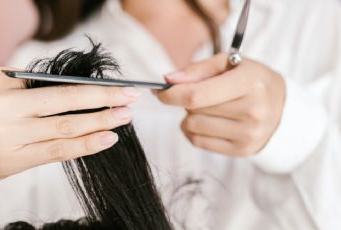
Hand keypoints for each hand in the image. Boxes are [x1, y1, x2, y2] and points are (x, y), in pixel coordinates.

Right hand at [0, 67, 138, 222]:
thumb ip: (27, 88)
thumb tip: (73, 89)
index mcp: (0, 83)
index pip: (56, 83)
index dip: (90, 86)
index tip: (116, 86)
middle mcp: (4, 107)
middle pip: (66, 100)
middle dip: (104, 98)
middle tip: (131, 97)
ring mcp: (8, 136)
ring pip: (65, 127)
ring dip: (100, 121)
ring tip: (124, 117)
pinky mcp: (11, 161)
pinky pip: (56, 151)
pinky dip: (84, 145)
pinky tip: (106, 139)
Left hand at [155, 53, 285, 156]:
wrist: (283, 108)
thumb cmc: (251, 80)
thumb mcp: (229, 64)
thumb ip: (197, 70)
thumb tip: (168, 80)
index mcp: (250, 83)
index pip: (197, 95)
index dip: (171, 94)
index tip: (160, 91)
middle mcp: (252, 111)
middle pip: (192, 111)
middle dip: (186, 100)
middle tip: (199, 93)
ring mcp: (249, 134)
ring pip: (192, 127)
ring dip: (189, 116)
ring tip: (207, 107)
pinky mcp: (242, 150)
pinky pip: (198, 142)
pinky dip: (193, 131)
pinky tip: (207, 122)